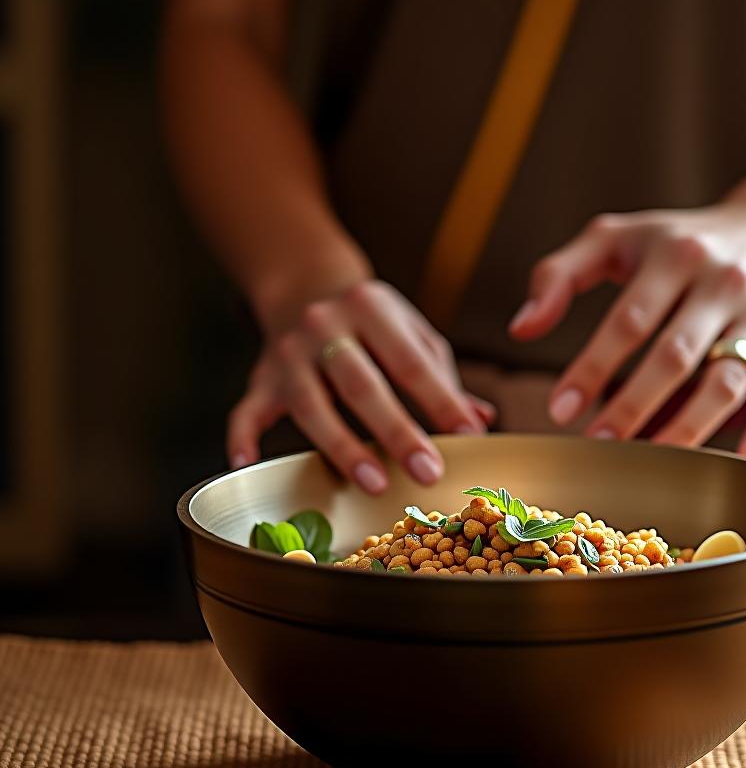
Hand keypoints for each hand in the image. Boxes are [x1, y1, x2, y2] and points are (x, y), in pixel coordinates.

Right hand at [229, 279, 494, 491]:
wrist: (305, 284)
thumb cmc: (374, 322)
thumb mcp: (412, 334)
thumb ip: (442, 379)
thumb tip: (480, 420)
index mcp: (372, 308)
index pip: (410, 361)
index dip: (441, 400)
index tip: (468, 436)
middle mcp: (325, 326)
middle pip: (361, 385)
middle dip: (397, 431)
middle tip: (427, 471)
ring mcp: (288, 354)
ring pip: (311, 404)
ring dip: (342, 446)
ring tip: (374, 482)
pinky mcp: (261, 378)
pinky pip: (247, 410)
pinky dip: (243, 439)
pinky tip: (247, 465)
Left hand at [509, 202, 745, 459]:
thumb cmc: (676, 242)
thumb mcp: (614, 238)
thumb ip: (559, 275)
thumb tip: (520, 329)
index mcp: (674, 256)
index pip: (629, 321)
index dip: (593, 368)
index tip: (561, 410)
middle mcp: (722, 285)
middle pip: (675, 356)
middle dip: (632, 405)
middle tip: (597, 444)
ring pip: (725, 383)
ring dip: (687, 428)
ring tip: (649, 461)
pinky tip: (743, 464)